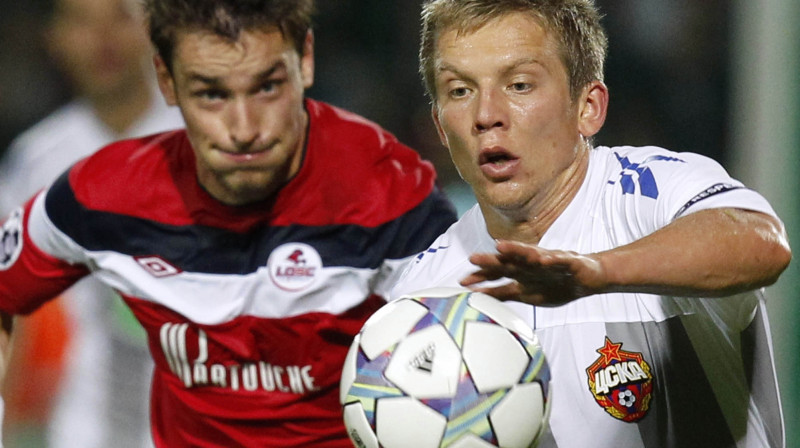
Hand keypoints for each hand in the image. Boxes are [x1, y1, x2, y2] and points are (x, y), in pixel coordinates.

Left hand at [460, 240, 606, 305]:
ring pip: (529, 255)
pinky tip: (543, 260)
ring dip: (515, 250)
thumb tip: (481, 301)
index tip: (461, 282)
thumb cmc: (556, 284)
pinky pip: (559, 260)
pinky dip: (551, 260)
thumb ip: (506, 294)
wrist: (590, 276)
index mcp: (522, 274)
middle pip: (508, 262)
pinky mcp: (568, 261)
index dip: (481, 278)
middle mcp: (531, 264)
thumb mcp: (529, 294)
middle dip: (491, 261)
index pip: (497, 275)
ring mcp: (548, 261)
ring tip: (500, 247)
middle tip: (472, 258)